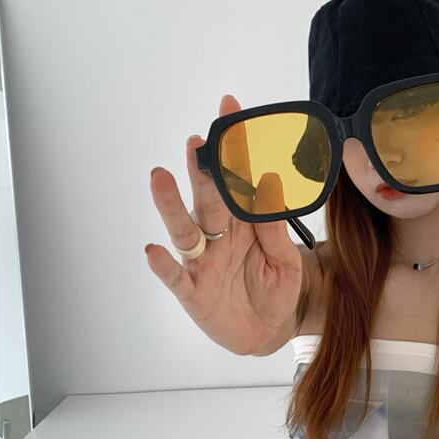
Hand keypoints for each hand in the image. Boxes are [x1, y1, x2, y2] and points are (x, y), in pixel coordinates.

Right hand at [147, 94, 303, 354]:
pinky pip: (175, 276)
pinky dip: (164, 264)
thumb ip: (274, 225)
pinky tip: (153, 250)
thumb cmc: (278, 289)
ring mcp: (202, 262)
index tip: (229, 108)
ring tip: (160, 177)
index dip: (233, 145)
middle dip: (201, 170)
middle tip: (197, 143)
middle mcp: (218, 236)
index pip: (237, 177)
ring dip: (171, 204)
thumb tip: (272, 179)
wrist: (271, 331)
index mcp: (243, 222)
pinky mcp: (192, 291)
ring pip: (183, 229)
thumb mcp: (285, 259)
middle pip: (207, 198)